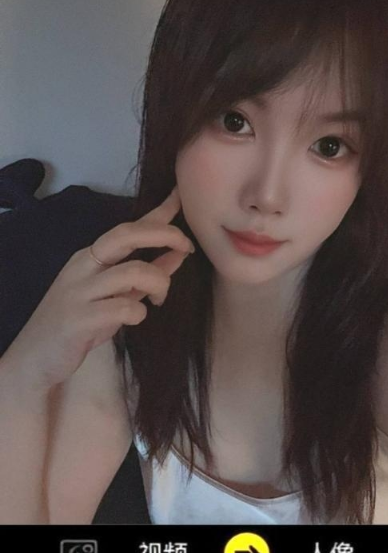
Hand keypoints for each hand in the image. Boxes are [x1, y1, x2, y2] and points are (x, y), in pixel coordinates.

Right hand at [3, 185, 194, 389]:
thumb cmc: (79, 323)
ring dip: (158, 282)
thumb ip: (144, 277)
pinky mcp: (79, 319)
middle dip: (164, 234)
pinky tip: (136, 318)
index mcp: (91, 258)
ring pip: (132, 271)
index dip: (158, 212)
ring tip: (160, 298)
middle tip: (187, 246)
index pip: (129, 227)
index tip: (181, 196)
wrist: (35, 357)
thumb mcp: (115, 296)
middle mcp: (83, 267)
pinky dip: (139, 312)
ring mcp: (79, 291)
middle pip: (126, 235)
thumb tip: (178, 256)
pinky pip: (122, 308)